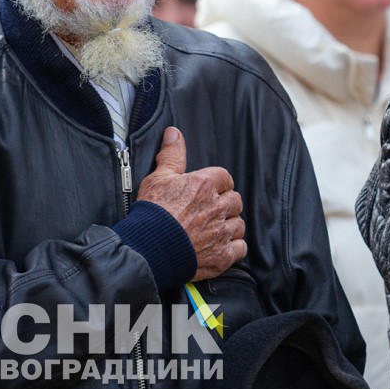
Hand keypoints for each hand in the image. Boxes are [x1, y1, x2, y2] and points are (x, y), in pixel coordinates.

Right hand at [137, 127, 246, 279]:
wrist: (149, 248)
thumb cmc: (152, 213)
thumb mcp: (158, 178)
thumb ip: (171, 155)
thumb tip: (174, 133)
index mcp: (205, 184)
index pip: (225, 177)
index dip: (217, 183)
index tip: (209, 190)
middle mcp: (217, 207)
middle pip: (234, 201)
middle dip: (225, 204)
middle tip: (210, 210)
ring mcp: (221, 232)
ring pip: (238, 224)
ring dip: (230, 225)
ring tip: (215, 229)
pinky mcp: (222, 255)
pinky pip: (240, 247)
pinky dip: (233, 247)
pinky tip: (221, 246)